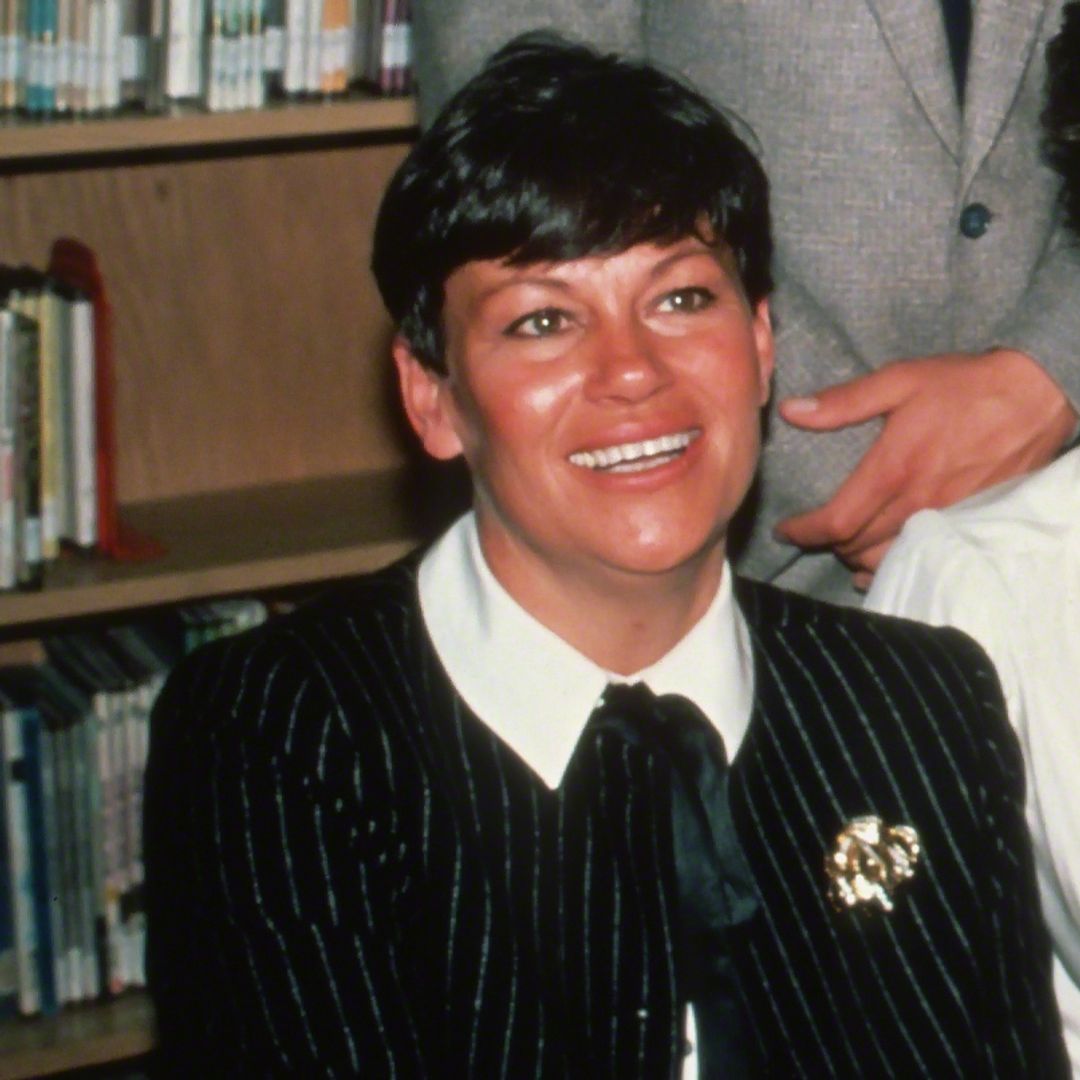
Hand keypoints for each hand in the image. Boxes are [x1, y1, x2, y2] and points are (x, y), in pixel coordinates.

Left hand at [774, 349, 1077, 587]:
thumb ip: (843, 402)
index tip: (785, 530)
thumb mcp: (900, 380)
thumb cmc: (965, 385)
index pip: (836, 521)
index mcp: (893, 469)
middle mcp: (917, 502)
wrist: (1038, 395)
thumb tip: (791, 411)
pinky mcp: (968, 525)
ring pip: (886, 560)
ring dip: (855, 558)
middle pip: (855, 546)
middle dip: (825, 544)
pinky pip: (922, 560)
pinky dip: (892, 567)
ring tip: (839, 546)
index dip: (803, 532)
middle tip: (811, 532)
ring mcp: (945, 519)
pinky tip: (879, 564)